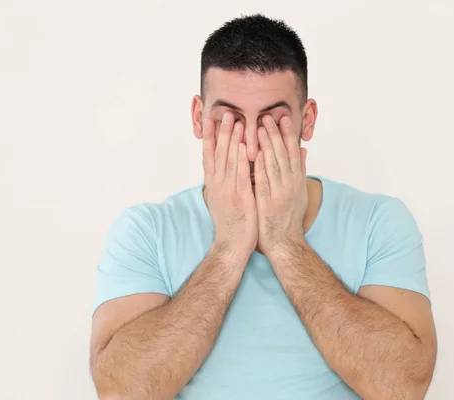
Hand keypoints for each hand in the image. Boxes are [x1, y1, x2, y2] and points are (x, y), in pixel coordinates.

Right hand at [203, 112, 257, 260]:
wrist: (231, 245)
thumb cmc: (230, 222)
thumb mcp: (221, 199)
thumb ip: (222, 182)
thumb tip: (222, 168)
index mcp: (214, 184)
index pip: (209, 156)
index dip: (209, 137)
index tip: (209, 120)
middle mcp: (218, 184)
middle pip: (218, 154)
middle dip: (221, 132)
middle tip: (224, 113)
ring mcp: (228, 190)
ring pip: (229, 160)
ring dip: (232, 140)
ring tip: (235, 122)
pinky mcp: (241, 197)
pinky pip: (242, 175)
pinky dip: (242, 159)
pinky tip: (244, 146)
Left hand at [254, 115, 307, 255]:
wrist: (285, 243)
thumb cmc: (290, 217)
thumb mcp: (300, 192)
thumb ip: (300, 169)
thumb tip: (304, 149)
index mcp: (297, 181)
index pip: (294, 153)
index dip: (289, 135)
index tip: (284, 119)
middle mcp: (290, 185)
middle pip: (283, 155)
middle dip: (276, 134)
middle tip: (268, 117)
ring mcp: (280, 194)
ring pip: (273, 165)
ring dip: (267, 146)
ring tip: (259, 128)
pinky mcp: (267, 203)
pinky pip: (263, 182)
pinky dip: (259, 167)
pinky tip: (255, 154)